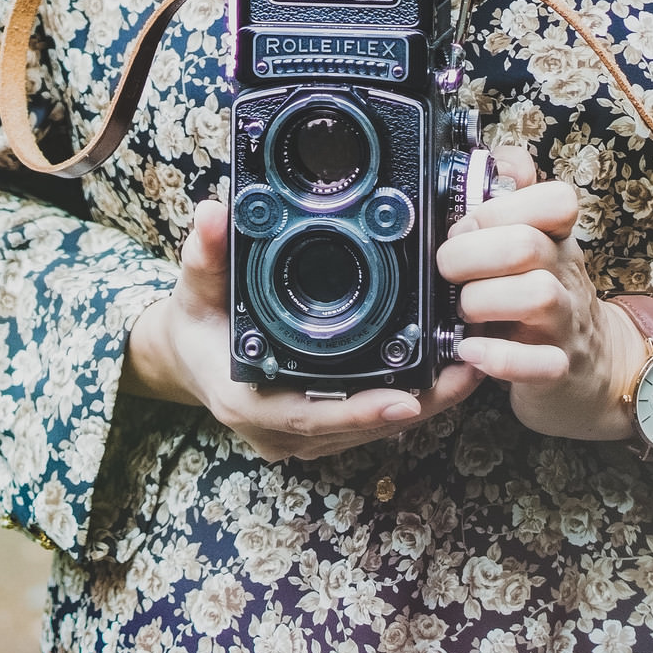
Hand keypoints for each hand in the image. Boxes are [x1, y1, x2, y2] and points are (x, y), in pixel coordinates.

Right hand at [123, 199, 483, 461]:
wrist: (184, 359)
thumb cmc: (194, 324)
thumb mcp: (194, 288)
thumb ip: (205, 254)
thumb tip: (211, 215)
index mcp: (248, 402)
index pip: (310, 416)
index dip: (360, 411)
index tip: (407, 399)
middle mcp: (277, 431)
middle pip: (357, 428)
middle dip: (417, 405)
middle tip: (467, 371)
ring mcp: (299, 437)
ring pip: (370, 431)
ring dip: (422, 405)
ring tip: (469, 369)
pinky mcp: (316, 432)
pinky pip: (368, 424)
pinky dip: (406, 403)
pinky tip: (442, 377)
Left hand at [436, 180, 642, 440]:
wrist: (597, 367)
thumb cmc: (547, 296)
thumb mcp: (534, 243)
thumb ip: (512, 200)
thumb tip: (496, 157)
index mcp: (556, 238)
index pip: (555, 199)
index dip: (500, 207)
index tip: (467, 225)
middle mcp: (563, 274)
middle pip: (527, 244)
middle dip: (472, 254)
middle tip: (448, 270)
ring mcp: (563, 322)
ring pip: (537, 296)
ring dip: (483, 301)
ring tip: (463, 311)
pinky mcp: (556, 368)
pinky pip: (537, 364)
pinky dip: (499, 358)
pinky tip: (471, 351)